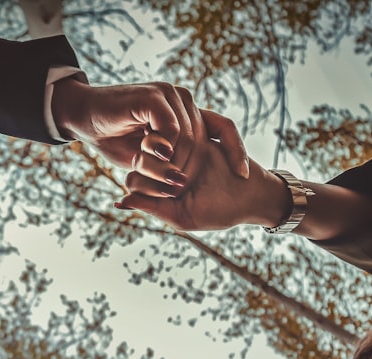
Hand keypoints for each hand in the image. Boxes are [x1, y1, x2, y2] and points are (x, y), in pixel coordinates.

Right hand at [51, 79, 248, 180]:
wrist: (82, 117)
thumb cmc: (112, 137)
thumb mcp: (147, 157)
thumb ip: (169, 164)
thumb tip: (186, 185)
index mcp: (186, 111)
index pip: (225, 127)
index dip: (237, 151)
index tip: (244, 176)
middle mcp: (182, 99)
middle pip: (205, 141)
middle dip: (192, 169)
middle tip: (175, 187)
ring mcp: (169, 95)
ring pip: (189, 139)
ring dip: (174, 165)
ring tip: (159, 177)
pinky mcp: (154, 97)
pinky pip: (171, 130)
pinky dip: (165, 149)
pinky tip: (157, 159)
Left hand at [118, 108, 288, 230]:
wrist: (252, 195)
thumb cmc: (218, 212)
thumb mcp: (182, 216)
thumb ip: (151, 207)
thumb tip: (120, 201)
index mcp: (156, 188)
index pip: (133, 180)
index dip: (145, 186)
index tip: (171, 192)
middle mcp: (163, 167)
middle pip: (140, 158)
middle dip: (152, 168)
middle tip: (180, 179)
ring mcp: (178, 150)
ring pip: (155, 141)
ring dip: (165, 151)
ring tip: (184, 165)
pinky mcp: (194, 133)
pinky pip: (177, 129)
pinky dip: (179, 138)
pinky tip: (192, 149)